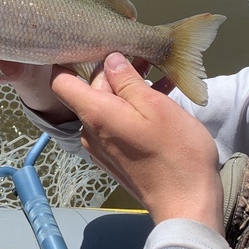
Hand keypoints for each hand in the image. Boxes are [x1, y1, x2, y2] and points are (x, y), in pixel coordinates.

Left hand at [51, 54, 222, 231]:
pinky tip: (161, 97)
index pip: (61, 81)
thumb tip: (110, 59)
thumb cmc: (175, 152)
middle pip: (90, 90)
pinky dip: (133, 109)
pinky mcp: (116, 158)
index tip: (93, 44)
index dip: (71, 59)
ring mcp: (102, 147)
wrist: (187, 204)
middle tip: (144, 55)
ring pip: (108, 106)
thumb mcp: (156, 106)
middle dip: (114, 72)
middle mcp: (90, 132)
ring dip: (129, 89)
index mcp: (95, 115)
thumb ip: (128, 81)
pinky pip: (117, 124)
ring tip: (159, 73)